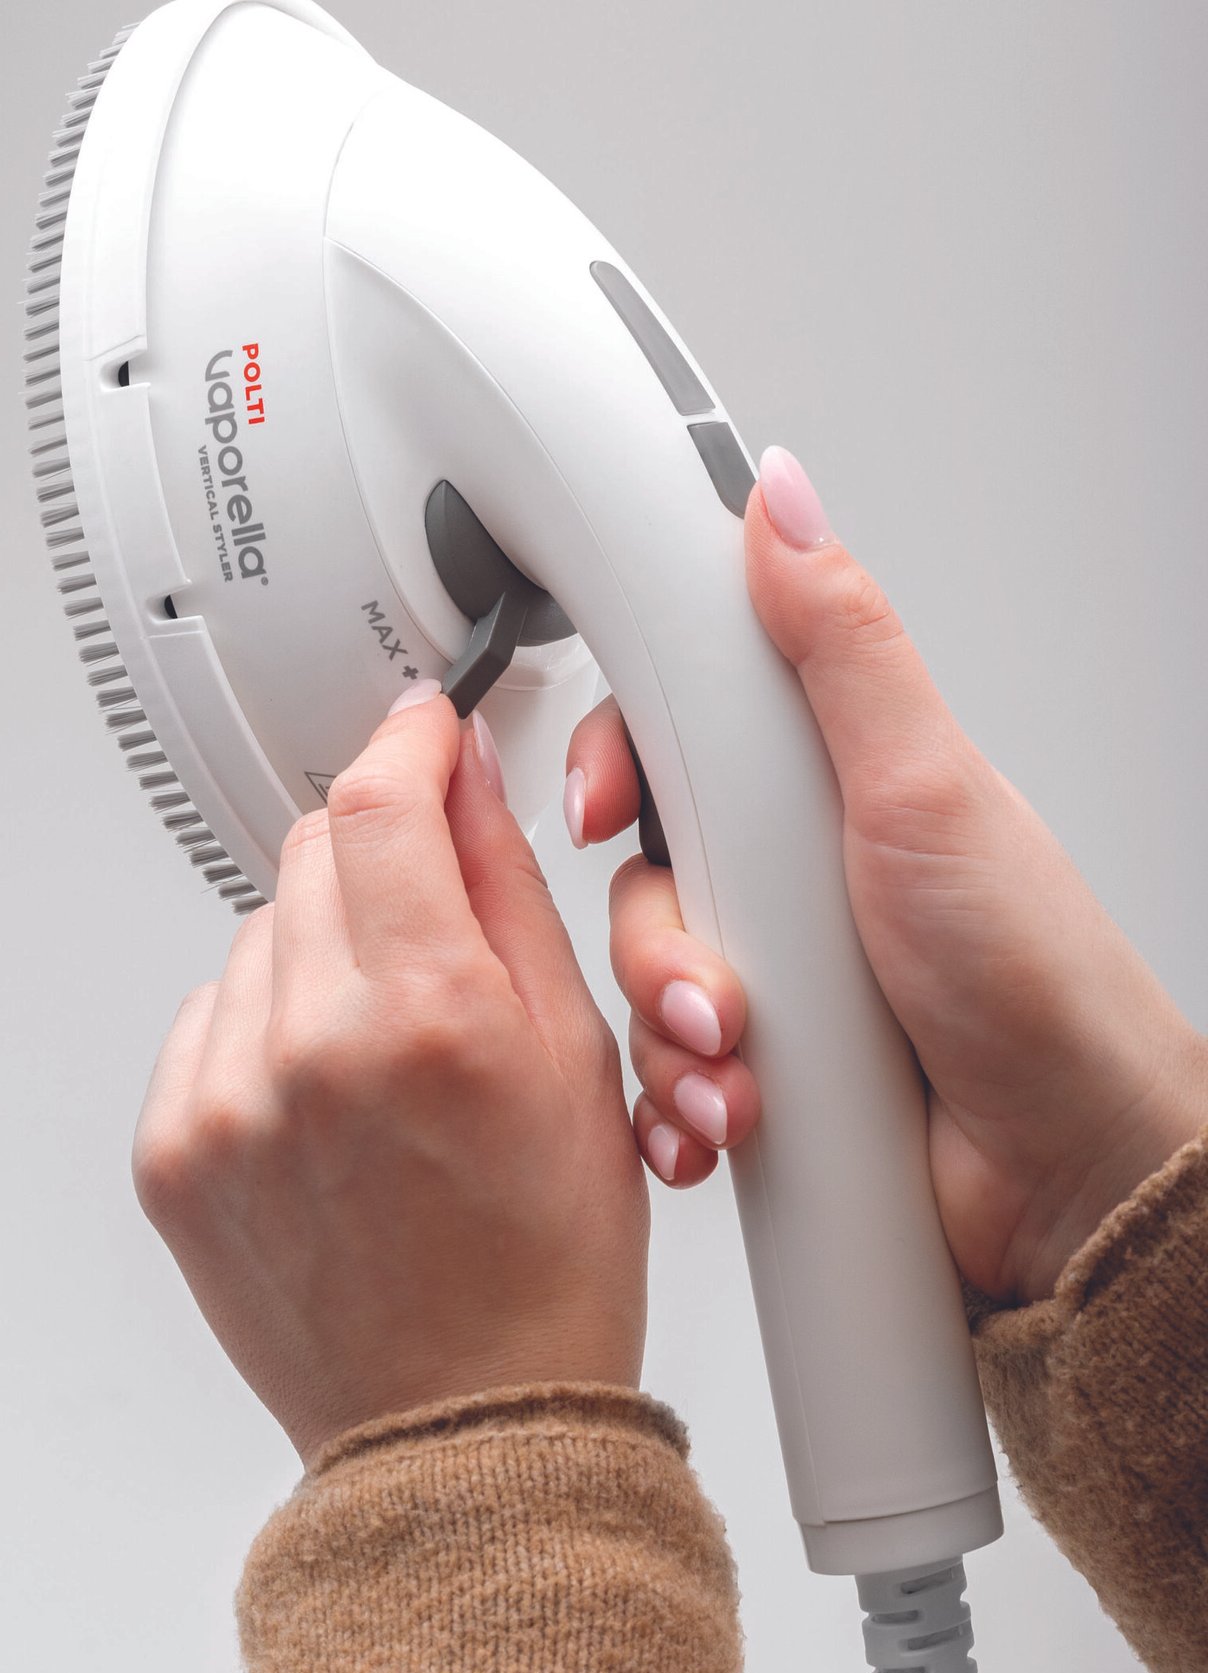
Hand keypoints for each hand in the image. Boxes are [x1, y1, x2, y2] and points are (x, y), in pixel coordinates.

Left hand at [134, 687, 646, 1462]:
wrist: (457, 1425)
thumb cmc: (543, 1265)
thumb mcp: (575, 1058)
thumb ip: (505, 893)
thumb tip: (462, 779)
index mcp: (432, 1018)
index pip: (381, 800)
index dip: (407, 741)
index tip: (423, 731)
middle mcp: (313, 1051)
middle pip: (314, 850)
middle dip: (377, 852)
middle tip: (432, 930)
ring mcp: (226, 1104)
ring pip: (260, 931)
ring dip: (321, 948)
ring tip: (385, 1051)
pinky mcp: (170, 1151)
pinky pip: (210, 1016)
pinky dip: (266, 1026)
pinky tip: (329, 1098)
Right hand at [565, 446, 1205, 1305]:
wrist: (1072, 1170)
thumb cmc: (1034, 977)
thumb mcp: (924, 786)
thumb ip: (840, 644)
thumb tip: (784, 502)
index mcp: (821, 781)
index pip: (670, 735)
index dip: (613, 765)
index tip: (601, 808)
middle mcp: (790, 871)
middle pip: (636, 871)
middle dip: (654, 943)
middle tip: (718, 982)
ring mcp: (776, 973)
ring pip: (641, 982)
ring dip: (675, 1038)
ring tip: (746, 1071)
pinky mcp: (763, 1068)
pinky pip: (665, 1073)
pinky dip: (680, 1105)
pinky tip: (725, 1122)